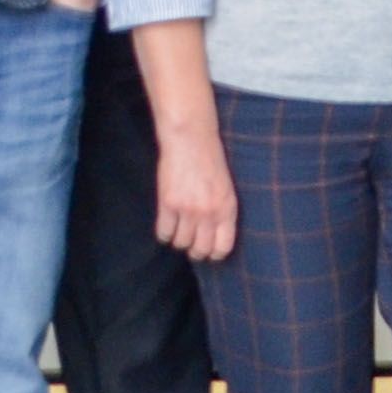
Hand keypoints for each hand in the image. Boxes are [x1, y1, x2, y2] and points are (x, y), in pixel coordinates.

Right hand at [152, 120, 239, 261]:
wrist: (191, 138)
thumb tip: (215, 235)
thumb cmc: (210, 160)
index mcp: (227, 208)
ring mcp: (188, 209)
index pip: (223, 247)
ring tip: (179, 230)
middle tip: (191, 244)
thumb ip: (222, 210)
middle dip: (195, 251)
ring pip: (180, 243)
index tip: (209, 252)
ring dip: (178, 241)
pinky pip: (163, 233)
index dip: (214, 254)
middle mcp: (209, 212)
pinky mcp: (168, 204)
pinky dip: (164, 233)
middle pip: (200, 250)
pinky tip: (167, 225)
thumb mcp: (226, 186)